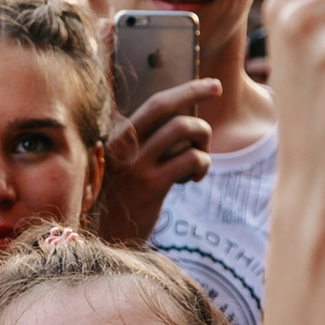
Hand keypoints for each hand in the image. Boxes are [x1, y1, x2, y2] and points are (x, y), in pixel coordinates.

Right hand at [89, 73, 219, 242]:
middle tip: (217, 88)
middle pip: (164, 105)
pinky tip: (195, 178)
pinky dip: (202, 164)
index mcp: (117, 137)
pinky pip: (191, 159)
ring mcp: (136, 164)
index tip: (208, 84)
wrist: (107, 240)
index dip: (184, 90)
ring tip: (200, 157)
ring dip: (202, 137)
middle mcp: (123, 145)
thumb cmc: (121, 203)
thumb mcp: (123, 169)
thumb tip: (183, 124)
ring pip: (183, 128)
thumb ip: (143, 146)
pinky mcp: (152, 184)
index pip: (154, 104)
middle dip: (195, 90)